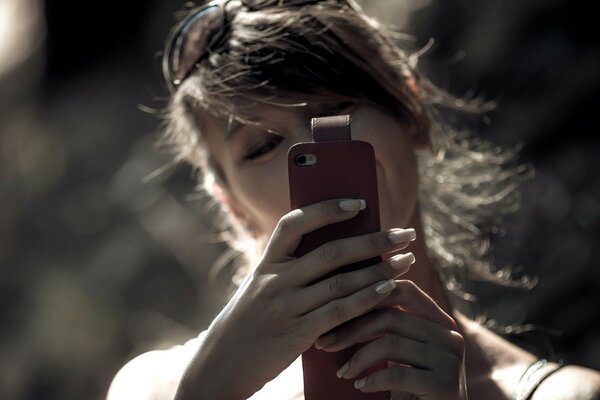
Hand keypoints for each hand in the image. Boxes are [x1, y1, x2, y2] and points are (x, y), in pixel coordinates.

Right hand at [174, 198, 416, 399]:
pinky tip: (388, 290)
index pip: (295, 222)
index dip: (328, 209)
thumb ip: (291, 269)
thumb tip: (341, 251)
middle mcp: (274, 279)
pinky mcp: (296, 333)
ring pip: (341, 282)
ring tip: (406, 261)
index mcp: (265, 262)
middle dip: (373, 240)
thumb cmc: (248, 321)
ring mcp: (285, 306)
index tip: (360, 203)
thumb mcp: (261, 287)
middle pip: (331, 252)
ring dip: (379, 270)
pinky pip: (339, 312)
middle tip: (404, 234)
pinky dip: (366, 299)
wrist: (221, 364)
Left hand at [315, 280, 466, 399]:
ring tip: (342, 372)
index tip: (334, 309)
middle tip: (325, 343)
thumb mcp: (401, 352)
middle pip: (392, 316)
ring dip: (358, 358)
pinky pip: (398, 374)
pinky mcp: (447, 385)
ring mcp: (451, 360)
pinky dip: (372, 380)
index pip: (404, 290)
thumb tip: (343, 296)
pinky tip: (360, 386)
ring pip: (391, 344)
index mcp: (440, 320)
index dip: (368, 295)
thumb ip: (388, 324)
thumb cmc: (410, 388)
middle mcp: (450, 335)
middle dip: (352, 329)